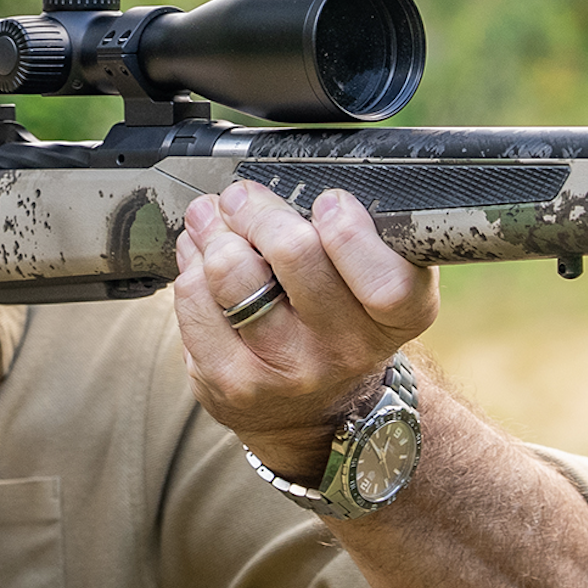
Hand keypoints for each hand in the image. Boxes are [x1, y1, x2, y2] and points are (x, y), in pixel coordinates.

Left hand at [174, 181, 437, 471]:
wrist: (314, 409)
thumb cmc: (340, 317)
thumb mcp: (373, 279)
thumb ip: (354, 231)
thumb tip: (282, 178)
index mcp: (397, 318)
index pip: (385, 278)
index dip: (349, 230)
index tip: (328, 203)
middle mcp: (347, 351)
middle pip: (294, 253)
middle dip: (258, 210)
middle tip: (243, 198)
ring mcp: (286, 371)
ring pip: (232, 270)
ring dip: (214, 232)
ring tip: (213, 222)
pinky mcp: (231, 382)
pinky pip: (194, 298)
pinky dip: (191, 266)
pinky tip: (200, 262)